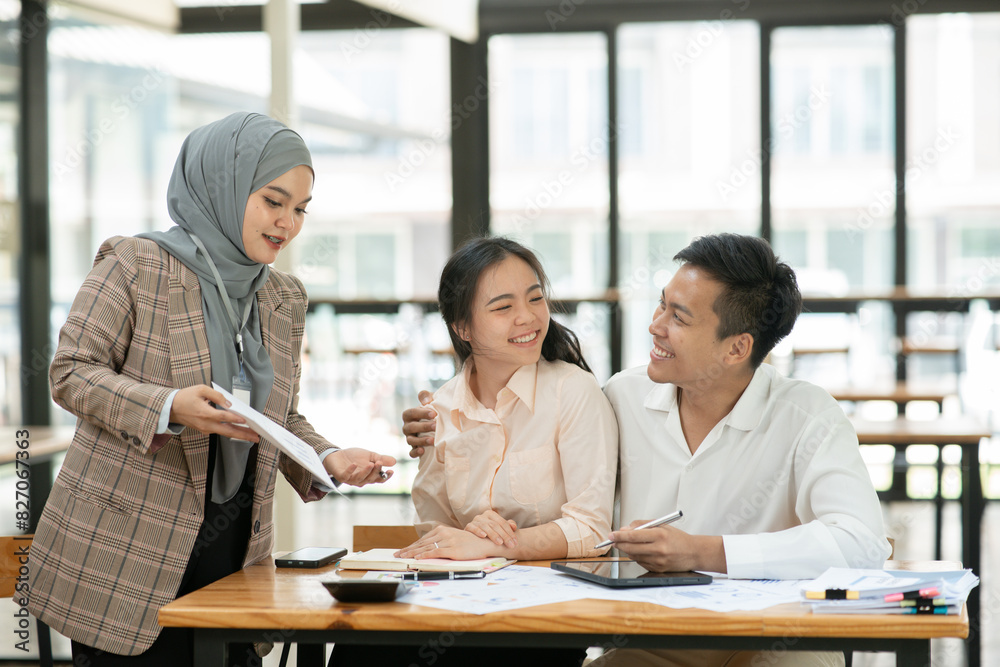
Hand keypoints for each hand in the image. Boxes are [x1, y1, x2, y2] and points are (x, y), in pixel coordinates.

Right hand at [170, 385, 259, 441]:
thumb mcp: (201, 389)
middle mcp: (206, 424)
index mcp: (205, 413)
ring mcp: (205, 429)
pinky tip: (239, 431)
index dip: (235, 419)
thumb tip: (228, 403)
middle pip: (228, 431)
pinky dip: (231, 432)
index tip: (246, 420)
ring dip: (239, 435)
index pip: (224, 417)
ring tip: (251, 436)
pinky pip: (220, 432)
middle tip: (255, 437)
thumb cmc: (185, 397)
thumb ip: (216, 395)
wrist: (171, 408)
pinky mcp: (205, 430)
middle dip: (243, 434)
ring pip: (225, 433)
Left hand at [324, 448, 395, 486]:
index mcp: (369, 475)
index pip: (379, 479)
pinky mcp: (341, 476)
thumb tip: (394, 461)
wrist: (337, 455)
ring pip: (360, 479)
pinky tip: (354, 464)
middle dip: (375, 471)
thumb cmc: (354, 456)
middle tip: (379, 462)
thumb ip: (381, 459)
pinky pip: (347, 476)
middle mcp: (361, 480)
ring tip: (370, 464)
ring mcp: (351, 479)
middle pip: (371, 479)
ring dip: (366, 472)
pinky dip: (350, 471)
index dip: (386, 477)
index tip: (391, 471)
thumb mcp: (370, 456)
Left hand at [395, 525, 495, 560]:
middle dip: (408, 550)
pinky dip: (425, 555)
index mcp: (441, 530)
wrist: (484, 542)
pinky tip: (418, 558)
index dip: (411, 546)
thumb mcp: (453, 538)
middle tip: (397, 555)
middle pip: (422, 543)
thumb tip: (427, 549)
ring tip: (404, 557)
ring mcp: (448, 541)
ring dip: (413, 553)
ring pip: (426, 548)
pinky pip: (436, 552)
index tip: (402, 551)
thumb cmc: (468, 542)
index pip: (423, 540)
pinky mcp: (453, 549)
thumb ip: (440, 541)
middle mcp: (443, 533)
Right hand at [402, 390, 435, 457]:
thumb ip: (426, 397)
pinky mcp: (414, 449)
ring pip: (410, 440)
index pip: (411, 413)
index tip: (434, 413)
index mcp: (409, 415)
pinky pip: (411, 453)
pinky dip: (416, 452)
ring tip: (432, 440)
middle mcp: (407, 427)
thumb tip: (426, 401)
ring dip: (421, 440)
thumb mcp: (430, 401)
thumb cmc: (432, 411)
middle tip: (436, 426)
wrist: (438, 426)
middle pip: (411, 427)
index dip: (421, 413)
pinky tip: (422, 451)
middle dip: (423, 427)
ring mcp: (409, 438)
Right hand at [464, 510, 517, 548]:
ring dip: (493, 534)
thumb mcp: (499, 529)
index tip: (515, 542)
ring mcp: (475, 521)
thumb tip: (514, 526)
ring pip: (485, 526)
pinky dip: (478, 531)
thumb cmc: (489, 533)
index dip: (510, 532)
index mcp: (491, 514)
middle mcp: (482, 516)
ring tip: (500, 542)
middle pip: (495, 525)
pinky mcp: (468, 527)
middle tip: (510, 545)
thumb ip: (508, 526)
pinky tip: (483, 536)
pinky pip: (473, 528)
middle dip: (504, 536)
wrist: (471, 538)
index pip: (503, 523)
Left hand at [609, 521, 724, 573]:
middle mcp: (659, 549)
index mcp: (660, 535)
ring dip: (628, 550)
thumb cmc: (678, 538)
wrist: (694, 552)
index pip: (633, 535)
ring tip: (628, 544)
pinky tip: (641, 552)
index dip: (619, 535)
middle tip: (614, 540)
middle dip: (619, 543)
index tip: (612, 535)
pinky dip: (637, 557)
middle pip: (631, 547)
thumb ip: (642, 525)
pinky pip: (641, 563)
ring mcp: (658, 561)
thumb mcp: (661, 525)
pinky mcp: (658, 569)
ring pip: (634, 556)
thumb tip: (625, 529)